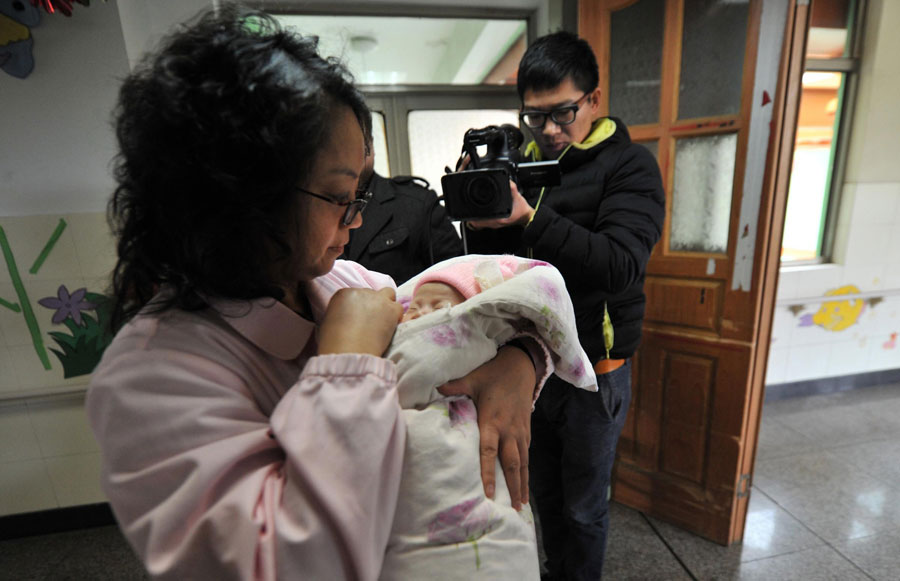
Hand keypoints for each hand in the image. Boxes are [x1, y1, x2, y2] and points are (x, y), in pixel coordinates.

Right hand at [317, 287, 402, 355]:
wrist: (348, 351)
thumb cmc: (333, 342)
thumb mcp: (327, 324)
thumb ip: (338, 315)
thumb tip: (344, 320)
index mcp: (343, 294)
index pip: (356, 294)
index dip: (359, 307)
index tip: (360, 318)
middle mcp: (360, 291)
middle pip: (372, 294)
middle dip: (373, 306)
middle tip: (372, 323)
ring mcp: (377, 298)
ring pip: (388, 294)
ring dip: (387, 305)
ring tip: (384, 322)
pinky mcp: (391, 309)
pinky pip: (399, 308)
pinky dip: (397, 316)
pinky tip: (390, 328)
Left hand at [438, 346, 535, 509]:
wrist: (521, 366)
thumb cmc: (494, 373)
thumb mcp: (473, 378)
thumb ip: (454, 386)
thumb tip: (433, 388)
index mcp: (492, 420)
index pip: (488, 452)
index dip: (488, 473)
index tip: (488, 493)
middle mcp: (508, 430)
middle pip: (511, 464)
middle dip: (512, 487)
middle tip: (512, 508)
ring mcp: (519, 431)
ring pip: (522, 462)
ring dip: (522, 483)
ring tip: (521, 504)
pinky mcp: (526, 430)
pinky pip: (526, 454)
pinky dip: (526, 470)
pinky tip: (524, 483)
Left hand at [467, 180, 534, 229]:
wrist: (527, 217)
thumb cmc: (523, 210)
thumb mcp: (518, 197)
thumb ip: (512, 188)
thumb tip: (507, 181)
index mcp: (499, 219)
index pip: (481, 220)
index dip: (473, 216)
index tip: (469, 210)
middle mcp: (495, 224)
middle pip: (476, 223)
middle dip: (470, 216)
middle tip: (467, 208)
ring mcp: (495, 225)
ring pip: (478, 224)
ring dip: (474, 218)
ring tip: (470, 209)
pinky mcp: (495, 223)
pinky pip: (483, 223)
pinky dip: (479, 218)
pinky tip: (478, 212)